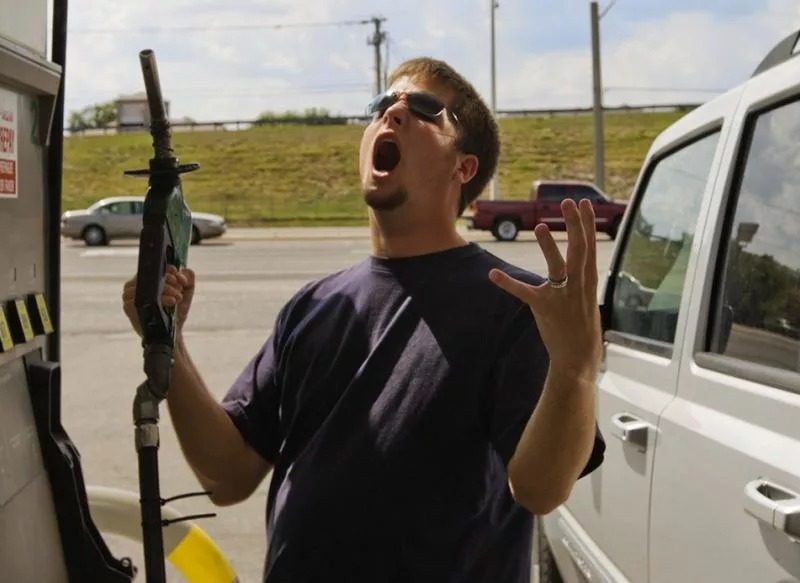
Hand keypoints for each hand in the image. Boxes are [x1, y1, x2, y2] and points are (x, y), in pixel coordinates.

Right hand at [122, 265, 195, 337]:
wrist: (172, 333)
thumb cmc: (176, 312)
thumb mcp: (186, 294)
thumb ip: (188, 280)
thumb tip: (185, 270)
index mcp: (146, 280)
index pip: (153, 268)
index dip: (167, 270)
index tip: (178, 276)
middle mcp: (134, 286)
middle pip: (149, 276)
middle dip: (168, 281)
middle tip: (179, 289)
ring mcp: (129, 297)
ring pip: (145, 286)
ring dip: (165, 290)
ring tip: (177, 297)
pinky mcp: (129, 308)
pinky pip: (140, 299)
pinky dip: (158, 299)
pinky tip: (169, 302)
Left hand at [489, 198, 601, 379]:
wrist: (579, 358)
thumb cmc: (583, 327)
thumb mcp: (588, 299)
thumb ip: (583, 280)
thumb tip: (581, 264)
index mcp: (589, 281)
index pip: (590, 247)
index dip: (587, 224)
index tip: (584, 204)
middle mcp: (578, 285)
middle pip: (579, 249)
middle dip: (574, 224)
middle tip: (567, 202)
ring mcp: (562, 296)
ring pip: (557, 266)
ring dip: (548, 247)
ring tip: (539, 226)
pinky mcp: (543, 308)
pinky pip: (523, 292)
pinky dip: (507, 283)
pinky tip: (493, 273)